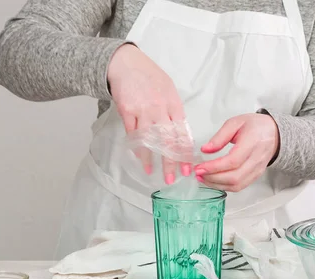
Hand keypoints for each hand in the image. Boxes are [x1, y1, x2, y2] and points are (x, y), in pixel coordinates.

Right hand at [107, 44, 189, 183]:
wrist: (126, 64)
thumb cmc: (149, 76)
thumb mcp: (169, 90)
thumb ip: (175, 111)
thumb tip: (181, 133)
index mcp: (174, 104)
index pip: (182, 133)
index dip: (185, 153)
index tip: (188, 168)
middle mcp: (160, 108)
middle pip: (168, 140)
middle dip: (172, 162)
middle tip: (173, 178)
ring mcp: (143, 110)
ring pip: (151, 140)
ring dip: (153, 159)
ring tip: (155, 174)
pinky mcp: (127, 111)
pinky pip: (134, 135)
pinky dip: (138, 149)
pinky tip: (142, 160)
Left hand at [194, 113, 279, 191]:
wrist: (274, 133)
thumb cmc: (255, 126)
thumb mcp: (235, 123)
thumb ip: (219, 137)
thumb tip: (205, 150)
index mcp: (252, 142)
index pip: (233, 161)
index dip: (214, 167)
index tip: (200, 167)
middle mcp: (256, 159)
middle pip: (234, 177)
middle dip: (213, 178)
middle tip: (198, 173)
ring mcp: (257, 169)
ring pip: (237, 185)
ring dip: (217, 185)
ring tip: (203, 178)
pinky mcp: (256, 176)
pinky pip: (240, 186)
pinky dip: (225, 186)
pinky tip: (214, 181)